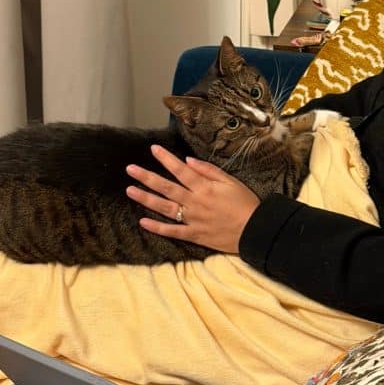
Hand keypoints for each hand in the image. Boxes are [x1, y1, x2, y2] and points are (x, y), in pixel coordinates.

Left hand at [125, 145, 260, 253]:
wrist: (254, 230)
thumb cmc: (245, 203)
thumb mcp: (231, 181)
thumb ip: (209, 170)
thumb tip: (188, 161)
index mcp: (204, 187)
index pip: (180, 170)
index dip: (166, 159)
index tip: (153, 149)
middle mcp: (194, 202)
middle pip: (166, 187)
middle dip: (147, 177)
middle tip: (130, 169)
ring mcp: (192, 219)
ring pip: (164, 208)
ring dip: (146, 198)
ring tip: (130, 190)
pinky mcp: (194, 235)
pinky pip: (172, 231)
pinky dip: (157, 227)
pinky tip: (143, 221)